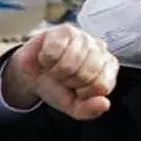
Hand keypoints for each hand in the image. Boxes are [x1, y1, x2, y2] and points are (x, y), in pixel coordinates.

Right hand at [1, 24, 117, 119]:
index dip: (83, 92)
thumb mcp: (73, 106)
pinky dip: (46, 60)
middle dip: (69, 81)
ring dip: (56, 71)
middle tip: (64, 78)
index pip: (102, 86)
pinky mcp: (64, 30)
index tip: (76, 89)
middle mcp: (99, 49)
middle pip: (86, 74)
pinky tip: (47, 58)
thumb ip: (90, 110)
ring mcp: (83, 37)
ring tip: (55, 68)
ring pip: (69, 63)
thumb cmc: (56, 86)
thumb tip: (104, 104)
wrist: (32, 75)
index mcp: (108, 68)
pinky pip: (54, 51)